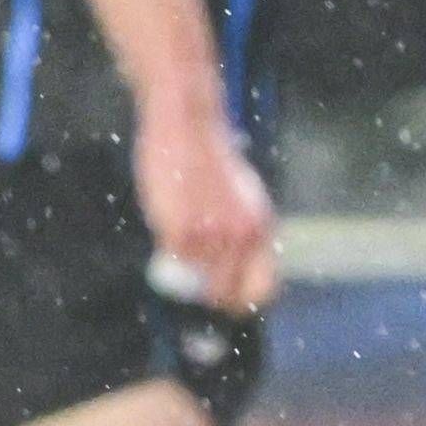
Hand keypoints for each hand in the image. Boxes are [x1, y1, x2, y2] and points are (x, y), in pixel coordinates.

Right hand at [132, 94, 277, 311]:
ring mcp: (210, 237)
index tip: (225, 300)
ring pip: (194, 280)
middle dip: (206, 292)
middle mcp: (241, 238)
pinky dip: (163, 252)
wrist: (188, 124)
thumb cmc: (209, 157)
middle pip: (224, 293)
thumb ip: (241, 230)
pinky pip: (170, 261)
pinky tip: (164, 228)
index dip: (241, 300)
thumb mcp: (241, 196)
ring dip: (182, 270)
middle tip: (191, 282)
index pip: (261, 289)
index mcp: (261, 229)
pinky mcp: (179, 231)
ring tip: (176, 243)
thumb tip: (232, 266)